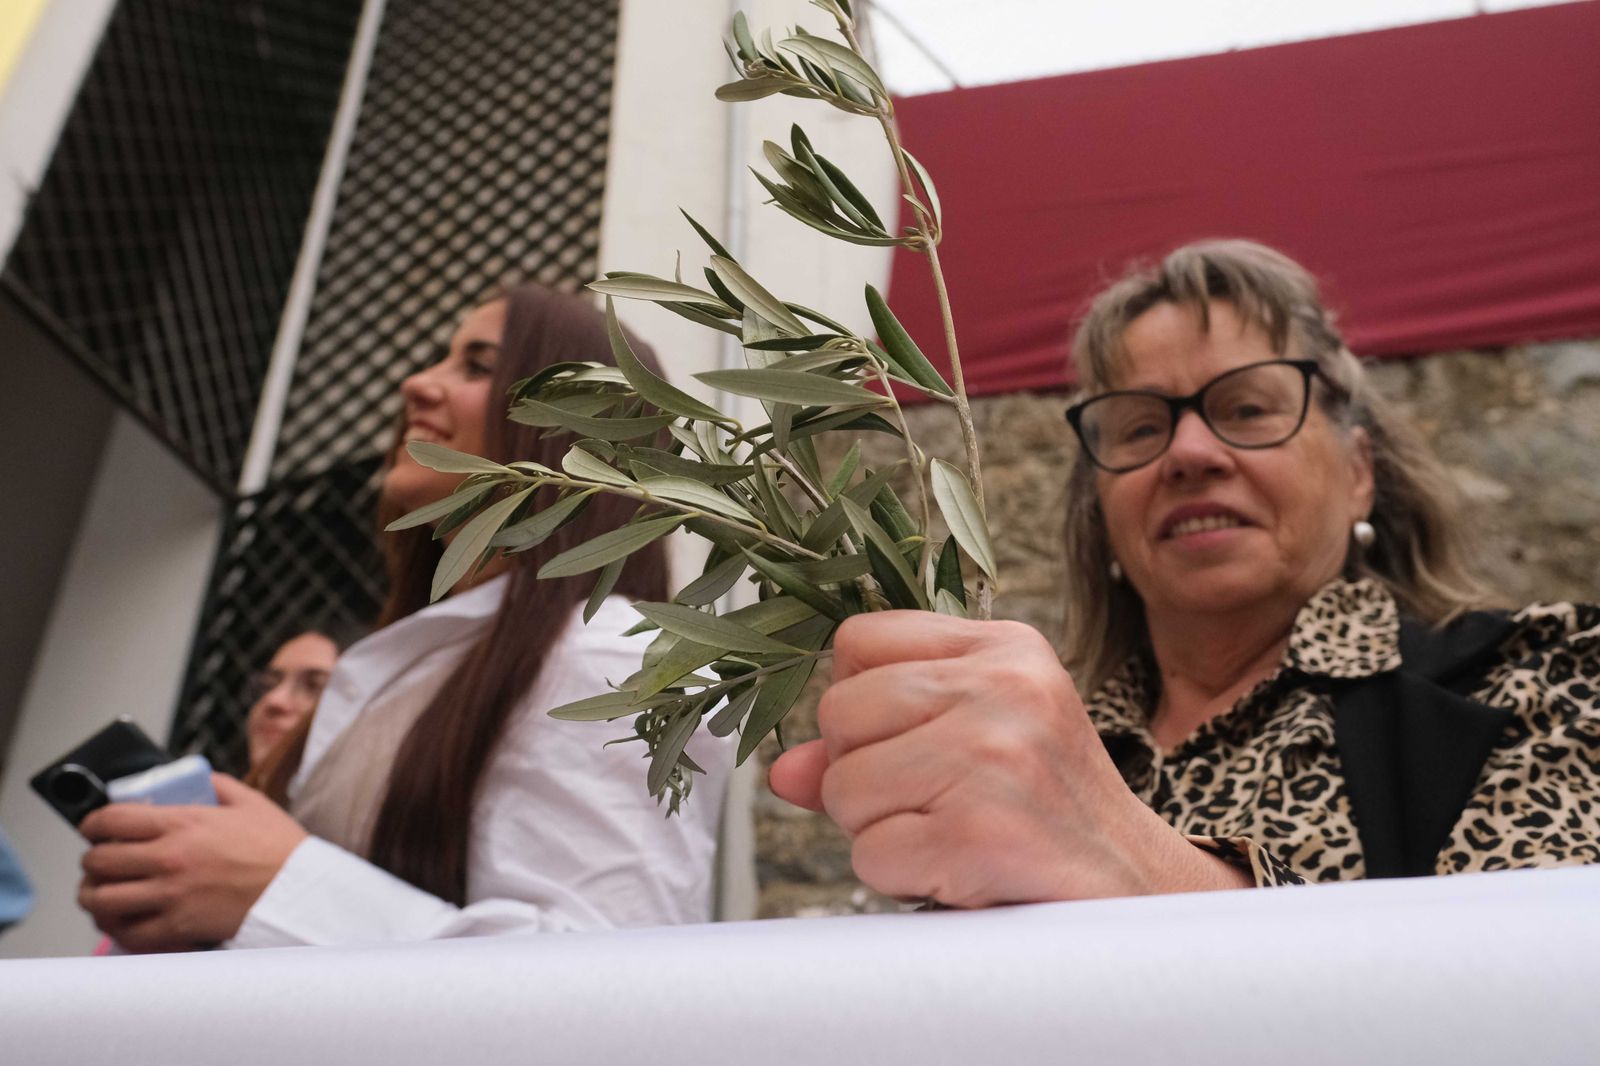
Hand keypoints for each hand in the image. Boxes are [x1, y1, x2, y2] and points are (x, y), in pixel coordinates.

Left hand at [77, 774, 307, 950]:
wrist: (301, 891)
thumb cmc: (279, 847)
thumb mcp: (250, 802)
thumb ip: (216, 785)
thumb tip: (193, 779)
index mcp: (183, 824)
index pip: (111, 820)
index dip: (91, 824)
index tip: (93, 829)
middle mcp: (170, 859)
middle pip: (97, 862)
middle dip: (91, 862)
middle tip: (100, 862)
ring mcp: (171, 896)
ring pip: (101, 901)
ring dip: (95, 896)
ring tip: (103, 894)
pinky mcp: (178, 928)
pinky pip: (127, 934)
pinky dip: (118, 928)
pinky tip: (125, 920)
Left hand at [768, 612, 1249, 906]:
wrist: (1137, 895)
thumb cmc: (1045, 815)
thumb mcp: (974, 745)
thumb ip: (875, 741)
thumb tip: (783, 771)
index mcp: (1003, 648)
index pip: (857, 639)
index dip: (858, 702)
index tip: (905, 741)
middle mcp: (1002, 687)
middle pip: (839, 712)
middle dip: (863, 773)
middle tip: (935, 802)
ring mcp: (993, 756)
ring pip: (843, 787)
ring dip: (880, 831)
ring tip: (951, 836)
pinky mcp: (980, 831)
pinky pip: (870, 854)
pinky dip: (901, 878)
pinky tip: (960, 871)